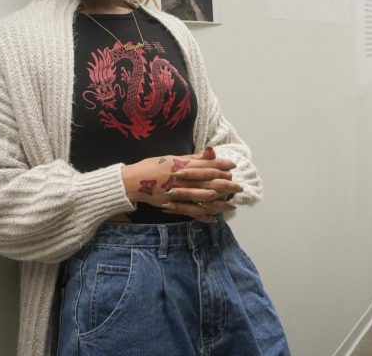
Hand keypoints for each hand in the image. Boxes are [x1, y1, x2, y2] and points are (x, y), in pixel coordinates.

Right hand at [121, 147, 242, 222]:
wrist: (132, 181)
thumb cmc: (152, 167)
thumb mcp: (171, 158)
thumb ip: (191, 157)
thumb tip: (209, 152)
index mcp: (181, 164)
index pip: (205, 164)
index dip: (221, 164)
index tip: (233, 165)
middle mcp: (181, 178)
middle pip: (208, 181)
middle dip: (225, 184)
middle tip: (239, 187)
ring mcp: (177, 192)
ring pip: (202, 198)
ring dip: (218, 202)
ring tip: (231, 206)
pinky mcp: (173, 204)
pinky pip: (190, 211)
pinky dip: (202, 215)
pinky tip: (213, 219)